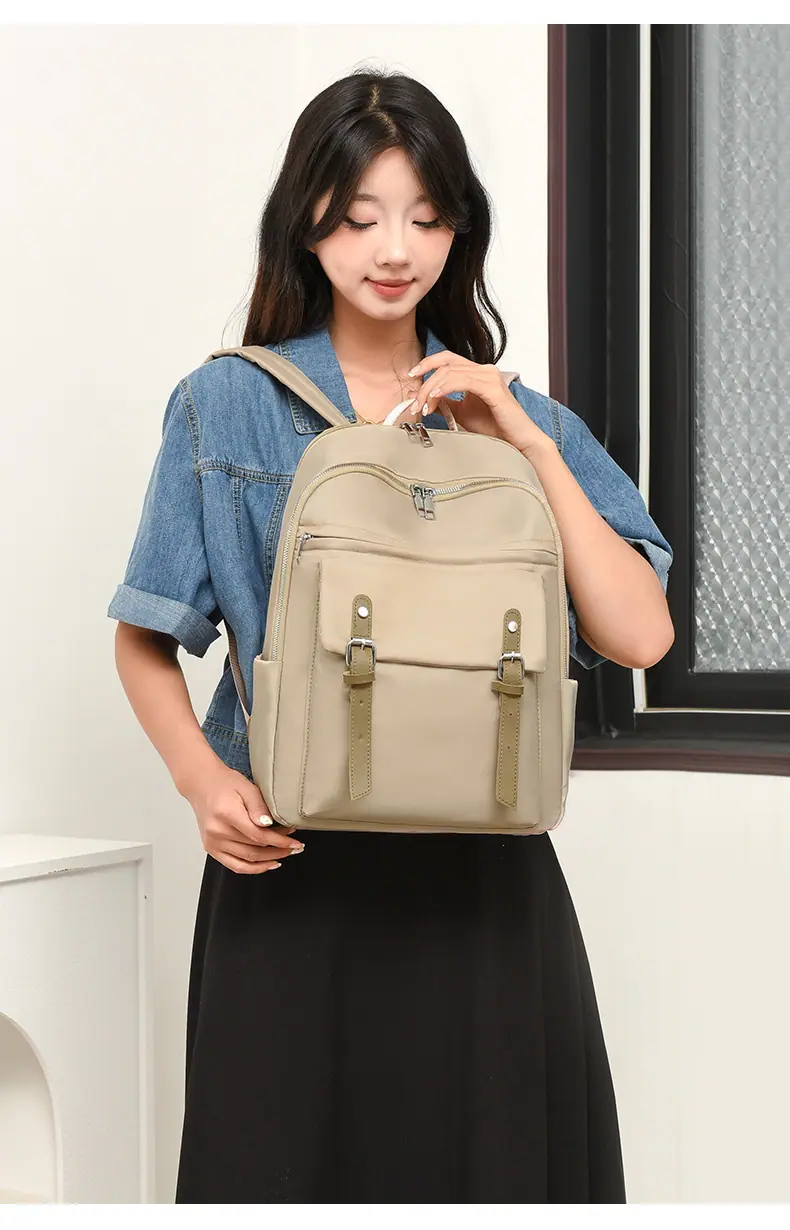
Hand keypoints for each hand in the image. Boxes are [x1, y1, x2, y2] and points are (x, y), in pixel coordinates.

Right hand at [181, 762, 303, 873]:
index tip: (295, 842)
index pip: (258, 836)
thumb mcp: (247, 787)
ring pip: (247, 860)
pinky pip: (235, 866)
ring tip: (285, 854)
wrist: (203, 785)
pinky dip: (253, 869)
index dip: (280, 842)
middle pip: (254, 849)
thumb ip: (258, 806)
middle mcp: (217, 831)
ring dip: (269, 860)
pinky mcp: (211, 848)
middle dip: (279, 850)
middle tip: (295, 847)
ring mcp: (213, 842)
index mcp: (226, 814)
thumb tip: (269, 824)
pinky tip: (268, 864)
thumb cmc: (225, 784)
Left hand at [406, 351, 552, 458]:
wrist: (517, 442)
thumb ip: (444, 403)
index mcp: (476, 373)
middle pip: (445, 365)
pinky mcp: (493, 387)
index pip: (447, 359)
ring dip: (431, 389)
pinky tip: (435, 398)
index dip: (426, 364)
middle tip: (414, 404)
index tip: (411, 377)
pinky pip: (463, 381)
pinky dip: (445, 388)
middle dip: (425, 383)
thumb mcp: (461, 413)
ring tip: (423, 407)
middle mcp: (484, 370)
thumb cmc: (494, 428)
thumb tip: (420, 398)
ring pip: (450, 373)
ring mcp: (490, 376)